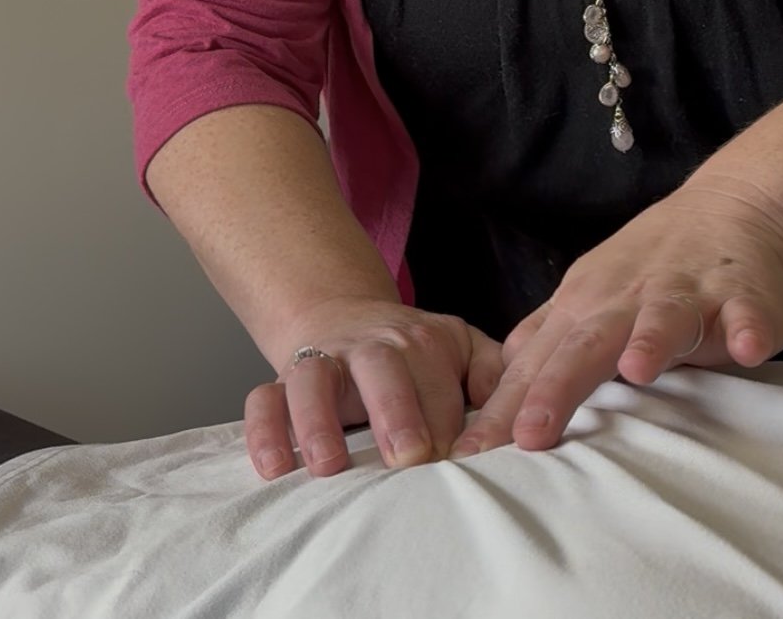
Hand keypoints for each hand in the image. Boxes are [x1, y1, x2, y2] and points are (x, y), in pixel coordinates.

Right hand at [243, 298, 503, 478]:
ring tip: (328, 466)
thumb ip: (492, 373)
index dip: (448, 421)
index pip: (438, 380)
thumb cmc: (411, 351)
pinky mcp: (282, 379)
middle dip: (396, 411)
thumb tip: (518, 414)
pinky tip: (274, 467)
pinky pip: (263, 398)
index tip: (458, 460)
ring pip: (314, 379)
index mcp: (419, 341)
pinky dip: (264, 429)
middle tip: (407, 457)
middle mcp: (368, 347)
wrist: (342, 315)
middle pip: (381, 368)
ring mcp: (322, 361)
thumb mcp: (459, 346)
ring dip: (320, 420)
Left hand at [450, 179, 782, 458]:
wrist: (726, 209)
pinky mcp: (742, 293)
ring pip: (664, 317)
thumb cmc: (646, 270)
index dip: (505, 408)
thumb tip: (495, 383)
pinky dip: (747, 327)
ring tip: (638, 371)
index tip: (472, 454)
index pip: (538, 363)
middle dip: (555, 388)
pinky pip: (747, 312)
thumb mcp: (585, 298)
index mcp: (584, 307)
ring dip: (651, 341)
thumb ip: (545, 340)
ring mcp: (686, 292)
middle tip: (528, 437)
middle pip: (585, 344)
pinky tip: (747, 348)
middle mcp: (627, 299)